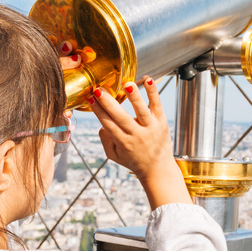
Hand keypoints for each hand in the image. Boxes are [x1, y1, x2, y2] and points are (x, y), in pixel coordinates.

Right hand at [88, 78, 191, 209]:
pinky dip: (153, 92)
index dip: (98, 111)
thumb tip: (101, 125)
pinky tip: (148, 80)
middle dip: (108, 103)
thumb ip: (105, 142)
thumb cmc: (134, 161)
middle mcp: (137, 135)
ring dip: (134, 96)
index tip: (90, 98)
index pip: (108, 124)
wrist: (158, 170)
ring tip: (127, 84)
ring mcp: (151, 128)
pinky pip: (157, 105)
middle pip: (120, 117)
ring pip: (141, 110)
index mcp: (124, 143)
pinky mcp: (162, 122)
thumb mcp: (114, 156)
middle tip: (98, 89)